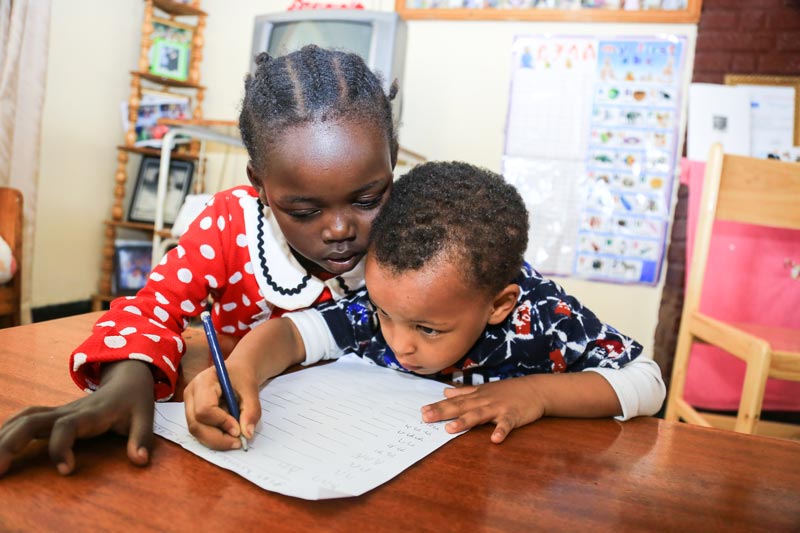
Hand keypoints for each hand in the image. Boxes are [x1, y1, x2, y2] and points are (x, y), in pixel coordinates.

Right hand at [0, 360, 154, 475]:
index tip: (65, 470)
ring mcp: (59, 412)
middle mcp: (69, 411)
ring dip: (4, 438)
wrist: (126, 378)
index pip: (67, 426)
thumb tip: (139, 461)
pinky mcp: (53, 415)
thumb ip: (141, 439)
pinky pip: (25, 419)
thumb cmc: (134, 400)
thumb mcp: (145, 417)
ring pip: (24, 419)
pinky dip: (7, 430)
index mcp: (91, 413)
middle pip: (32, 422)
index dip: (61, 447)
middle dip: (11, 444)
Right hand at [184, 363, 260, 450]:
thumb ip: (251, 411)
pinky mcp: (193, 415)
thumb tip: (247, 434)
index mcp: (203, 382)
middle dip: (218, 438)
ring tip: (236, 439)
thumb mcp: (251, 390)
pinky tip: (229, 435)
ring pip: (196, 432)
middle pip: (196, 425)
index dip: (221, 422)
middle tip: (238, 442)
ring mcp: (189, 406)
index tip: (238, 430)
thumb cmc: (242, 377)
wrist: (237, 372)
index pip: (204, 409)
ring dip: (217, 440)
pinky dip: (215, 438)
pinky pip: (200, 432)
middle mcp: (191, 395)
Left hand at [420, 376, 545, 443]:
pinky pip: (506, 424)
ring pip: (479, 415)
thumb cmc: (508, 391)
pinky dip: (501, 430)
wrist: (535, 389)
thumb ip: (464, 392)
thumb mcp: (484, 389)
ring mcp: (498, 408)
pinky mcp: (513, 415)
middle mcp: (484, 401)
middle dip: (443, 412)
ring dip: (465, 421)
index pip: (454, 402)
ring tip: (451, 429)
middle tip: (426, 417)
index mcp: (477, 396)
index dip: (438, 406)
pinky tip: (495, 439)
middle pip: (461, 407)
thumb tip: (445, 392)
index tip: (422, 412)